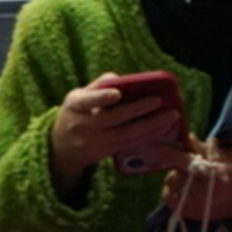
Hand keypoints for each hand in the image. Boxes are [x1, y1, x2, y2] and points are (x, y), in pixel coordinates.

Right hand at [43, 78, 187, 194]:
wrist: (60, 147)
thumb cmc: (77, 112)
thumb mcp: (79, 96)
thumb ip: (98, 86)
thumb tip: (118, 78)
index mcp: (75, 106)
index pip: (86, 101)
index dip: (101, 98)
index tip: (117, 93)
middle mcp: (81, 125)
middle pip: (111, 119)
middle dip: (137, 110)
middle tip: (159, 100)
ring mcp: (92, 142)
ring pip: (124, 134)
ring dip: (149, 125)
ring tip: (171, 115)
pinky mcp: (103, 153)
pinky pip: (127, 144)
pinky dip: (146, 136)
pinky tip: (163, 127)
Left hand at [162, 148, 231, 231]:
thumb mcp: (231, 154)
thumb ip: (205, 149)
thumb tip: (187, 136)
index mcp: (216, 177)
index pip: (187, 163)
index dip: (170, 154)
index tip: (155, 146)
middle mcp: (204, 195)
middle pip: (177, 172)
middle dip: (180, 163)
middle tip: (193, 161)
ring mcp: (195, 208)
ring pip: (171, 183)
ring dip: (177, 175)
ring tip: (192, 174)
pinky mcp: (189, 214)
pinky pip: (168, 197)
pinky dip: (172, 188)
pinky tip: (184, 184)